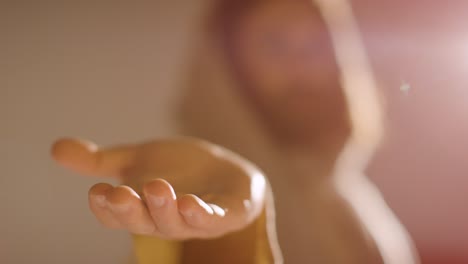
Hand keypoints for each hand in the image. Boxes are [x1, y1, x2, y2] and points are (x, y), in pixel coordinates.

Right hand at [51, 137, 265, 239]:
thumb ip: (103, 160)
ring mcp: (197, 221)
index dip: (105, 207)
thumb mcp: (140, 159)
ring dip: (164, 209)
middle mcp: (166, 220)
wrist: (226, 171)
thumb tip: (56, 148)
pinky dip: (202, 214)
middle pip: (143, 223)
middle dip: (130, 210)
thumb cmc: (179, 170)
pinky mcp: (228, 214)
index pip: (117, 215)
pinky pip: (215, 220)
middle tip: (120, 193)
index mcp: (142, 209)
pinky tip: (190, 202)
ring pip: (176, 224)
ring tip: (156, 188)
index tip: (96, 191)